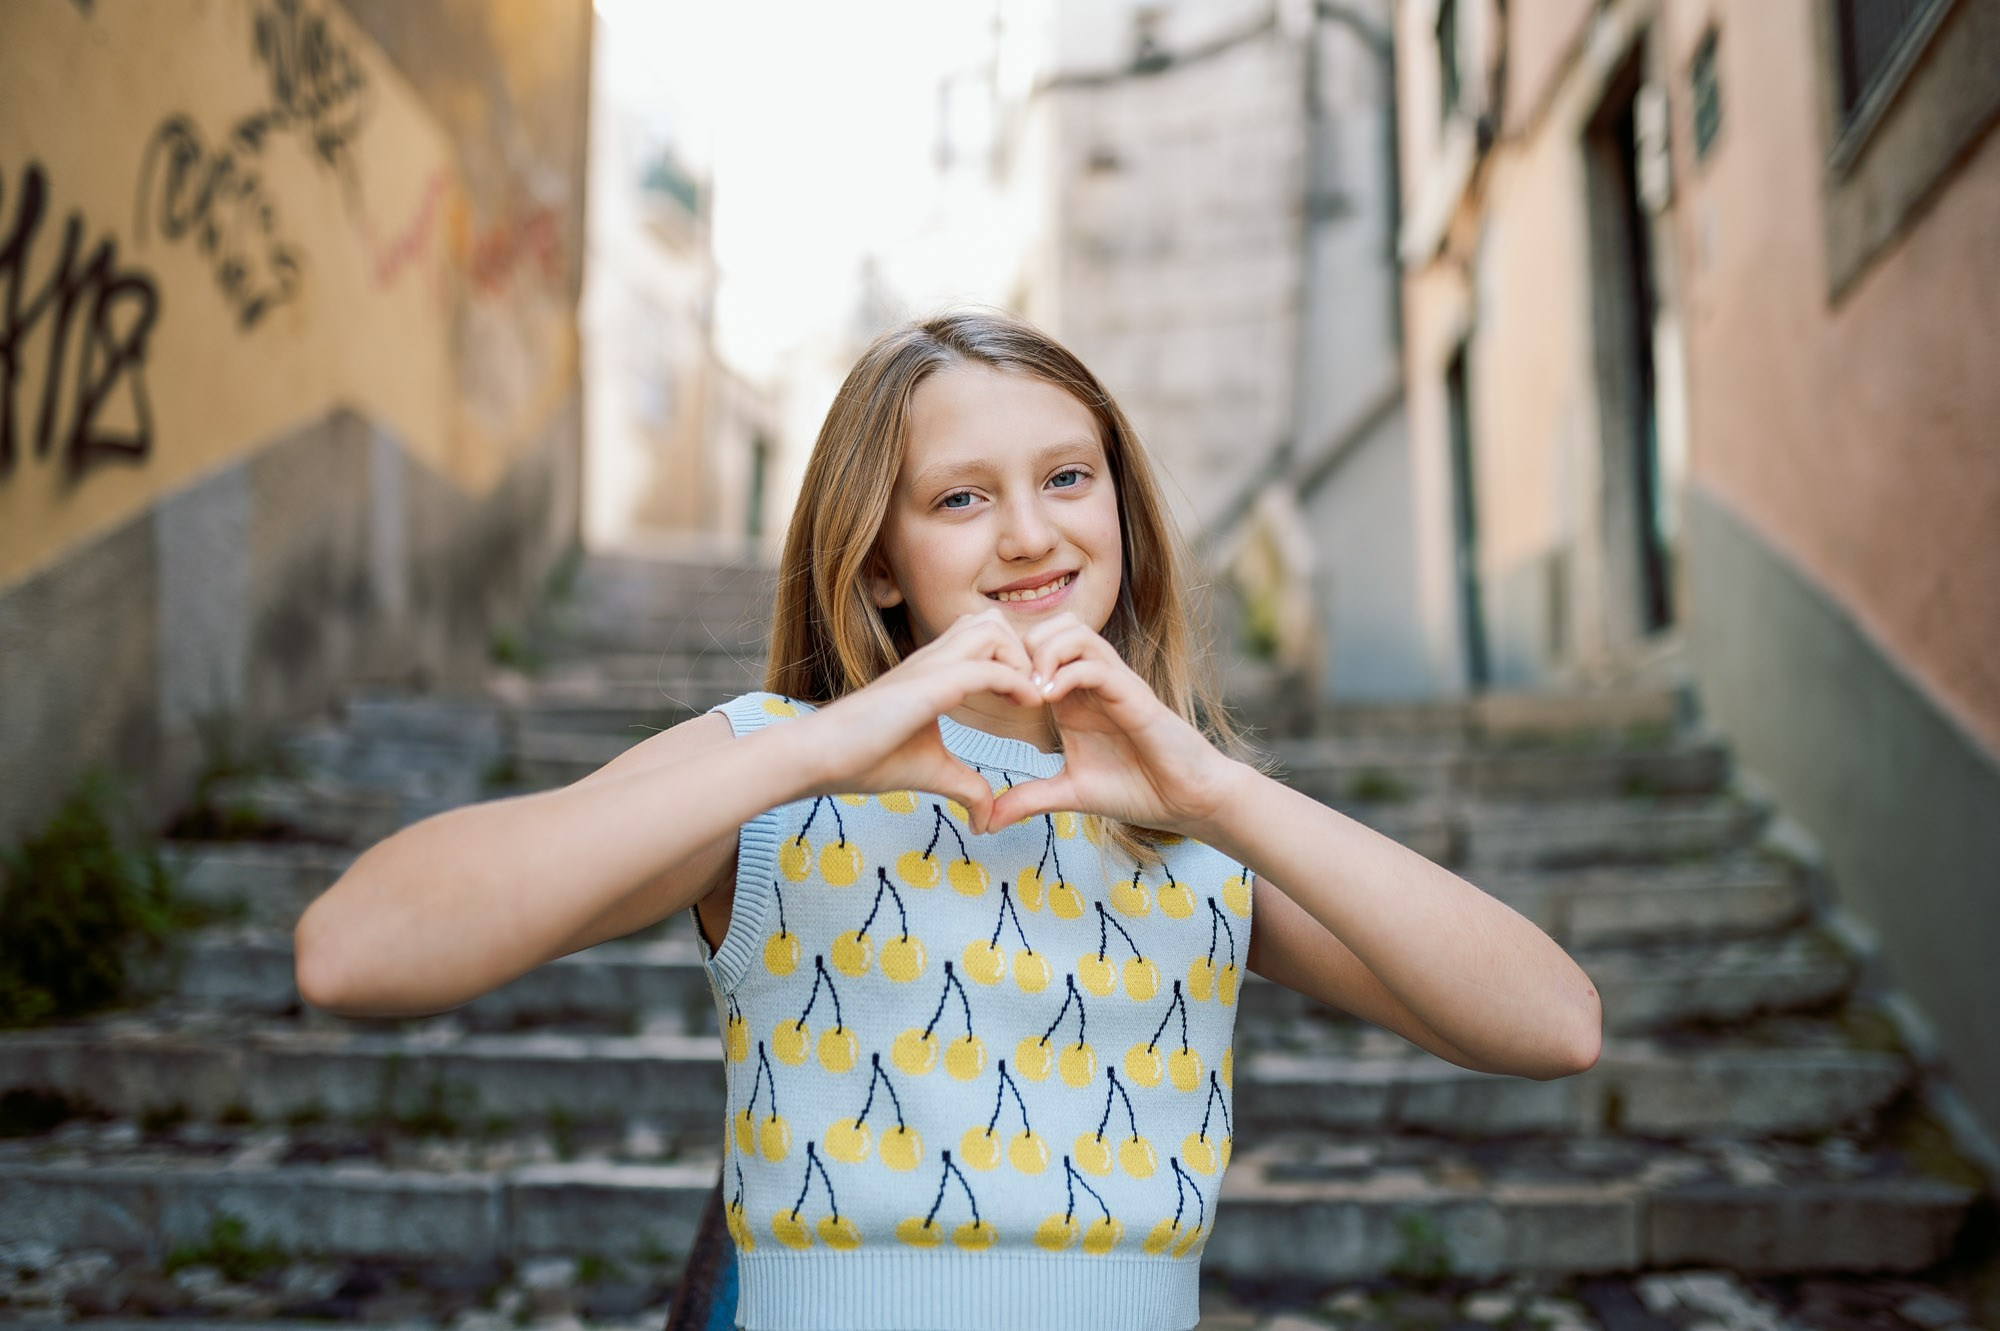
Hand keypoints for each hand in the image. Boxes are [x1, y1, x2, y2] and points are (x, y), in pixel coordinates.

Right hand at [797, 609, 1041, 830]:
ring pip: (991, 629)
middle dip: (1024, 650)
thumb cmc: (865, 759)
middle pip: (992, 620)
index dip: (1015, 659)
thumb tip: (987, 820)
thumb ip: (966, 788)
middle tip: (1034, 693)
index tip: (1031, 698)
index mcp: (933, 672)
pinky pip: (984, 668)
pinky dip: (1014, 682)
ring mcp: (929, 668)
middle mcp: (932, 660)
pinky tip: (1027, 705)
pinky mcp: (927, 686)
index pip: (984, 638)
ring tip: (1030, 697)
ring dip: (1021, 659)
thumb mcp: (931, 772)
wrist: (819, 757)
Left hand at [986, 613, 1240, 835]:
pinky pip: (1096, 665)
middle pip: (1052, 626)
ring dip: (1043, 653)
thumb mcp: (1069, 794)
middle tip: (1009, 688)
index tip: (989, 694)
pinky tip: (1048, 703)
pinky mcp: (1134, 696)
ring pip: (1074, 632)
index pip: (1037, 648)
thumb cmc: (1138, 790)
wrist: (1188, 801)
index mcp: (1074, 697)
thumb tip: (986, 822)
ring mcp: (1115, 684)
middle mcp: (1093, 682)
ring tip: (1030, 693)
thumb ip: (1029, 799)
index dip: (1008, 661)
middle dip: (1021, 648)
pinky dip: (1067, 674)